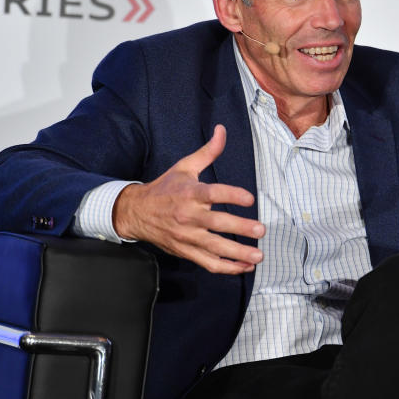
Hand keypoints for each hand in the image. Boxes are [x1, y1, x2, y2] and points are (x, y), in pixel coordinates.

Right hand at [113, 124, 265, 273]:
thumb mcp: (185, 167)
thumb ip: (208, 152)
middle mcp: (188, 216)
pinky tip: (244, 266)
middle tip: (261, 230)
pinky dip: (227, 268)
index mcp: (190, 193)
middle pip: (217, 223)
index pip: (213, 193)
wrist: (137, 212)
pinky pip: (208, 263)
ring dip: (238, 254)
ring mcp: (187, 236)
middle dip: (240, 228)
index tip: (250, 199)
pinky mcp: (186, 251)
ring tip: (258, 256)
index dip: (232, 195)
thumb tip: (222, 130)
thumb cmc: (165, 188)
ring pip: (214, 248)